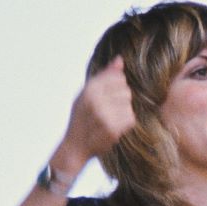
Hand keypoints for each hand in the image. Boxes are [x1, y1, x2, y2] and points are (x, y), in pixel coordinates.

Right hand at [56, 55, 136, 170]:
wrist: (76, 146)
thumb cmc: (82, 117)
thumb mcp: (87, 93)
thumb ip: (104, 76)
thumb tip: (119, 59)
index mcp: (89, 89)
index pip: (118, 78)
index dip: (117, 87)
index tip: (108, 97)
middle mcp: (95, 100)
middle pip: (126, 91)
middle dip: (121, 100)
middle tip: (109, 110)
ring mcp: (104, 115)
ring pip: (129, 105)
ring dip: (123, 112)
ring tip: (111, 119)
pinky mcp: (112, 129)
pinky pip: (130, 118)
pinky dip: (125, 123)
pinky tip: (115, 126)